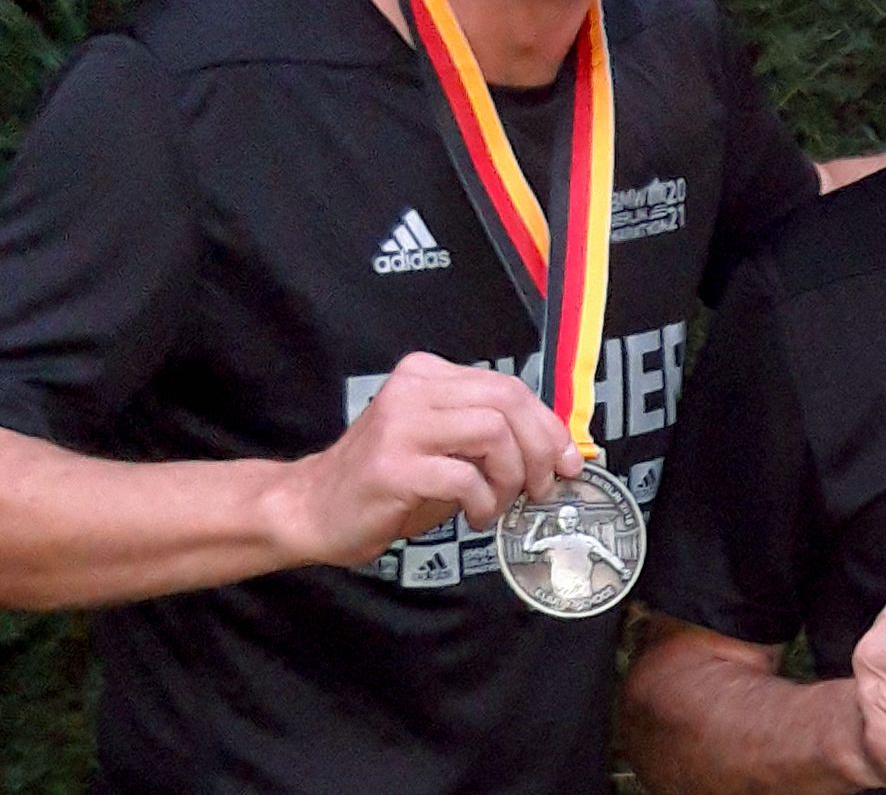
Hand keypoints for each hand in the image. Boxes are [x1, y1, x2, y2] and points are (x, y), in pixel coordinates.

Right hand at [276, 352, 578, 566]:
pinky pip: (464, 477)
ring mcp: (400, 426)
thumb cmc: (387, 483)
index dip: (548, 425)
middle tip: (543, 487)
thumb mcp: (444, 446)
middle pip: (508, 402)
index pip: (510, 387)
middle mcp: (414, 390)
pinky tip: (476, 516)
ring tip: (500, 503)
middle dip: (540, 448)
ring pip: (493, 432)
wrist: (311, 510)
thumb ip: (490, 435)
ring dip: (511, 475)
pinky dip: (484, 500)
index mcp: (428, 375)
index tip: (567, 461)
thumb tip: (557, 450)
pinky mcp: (393, 466)